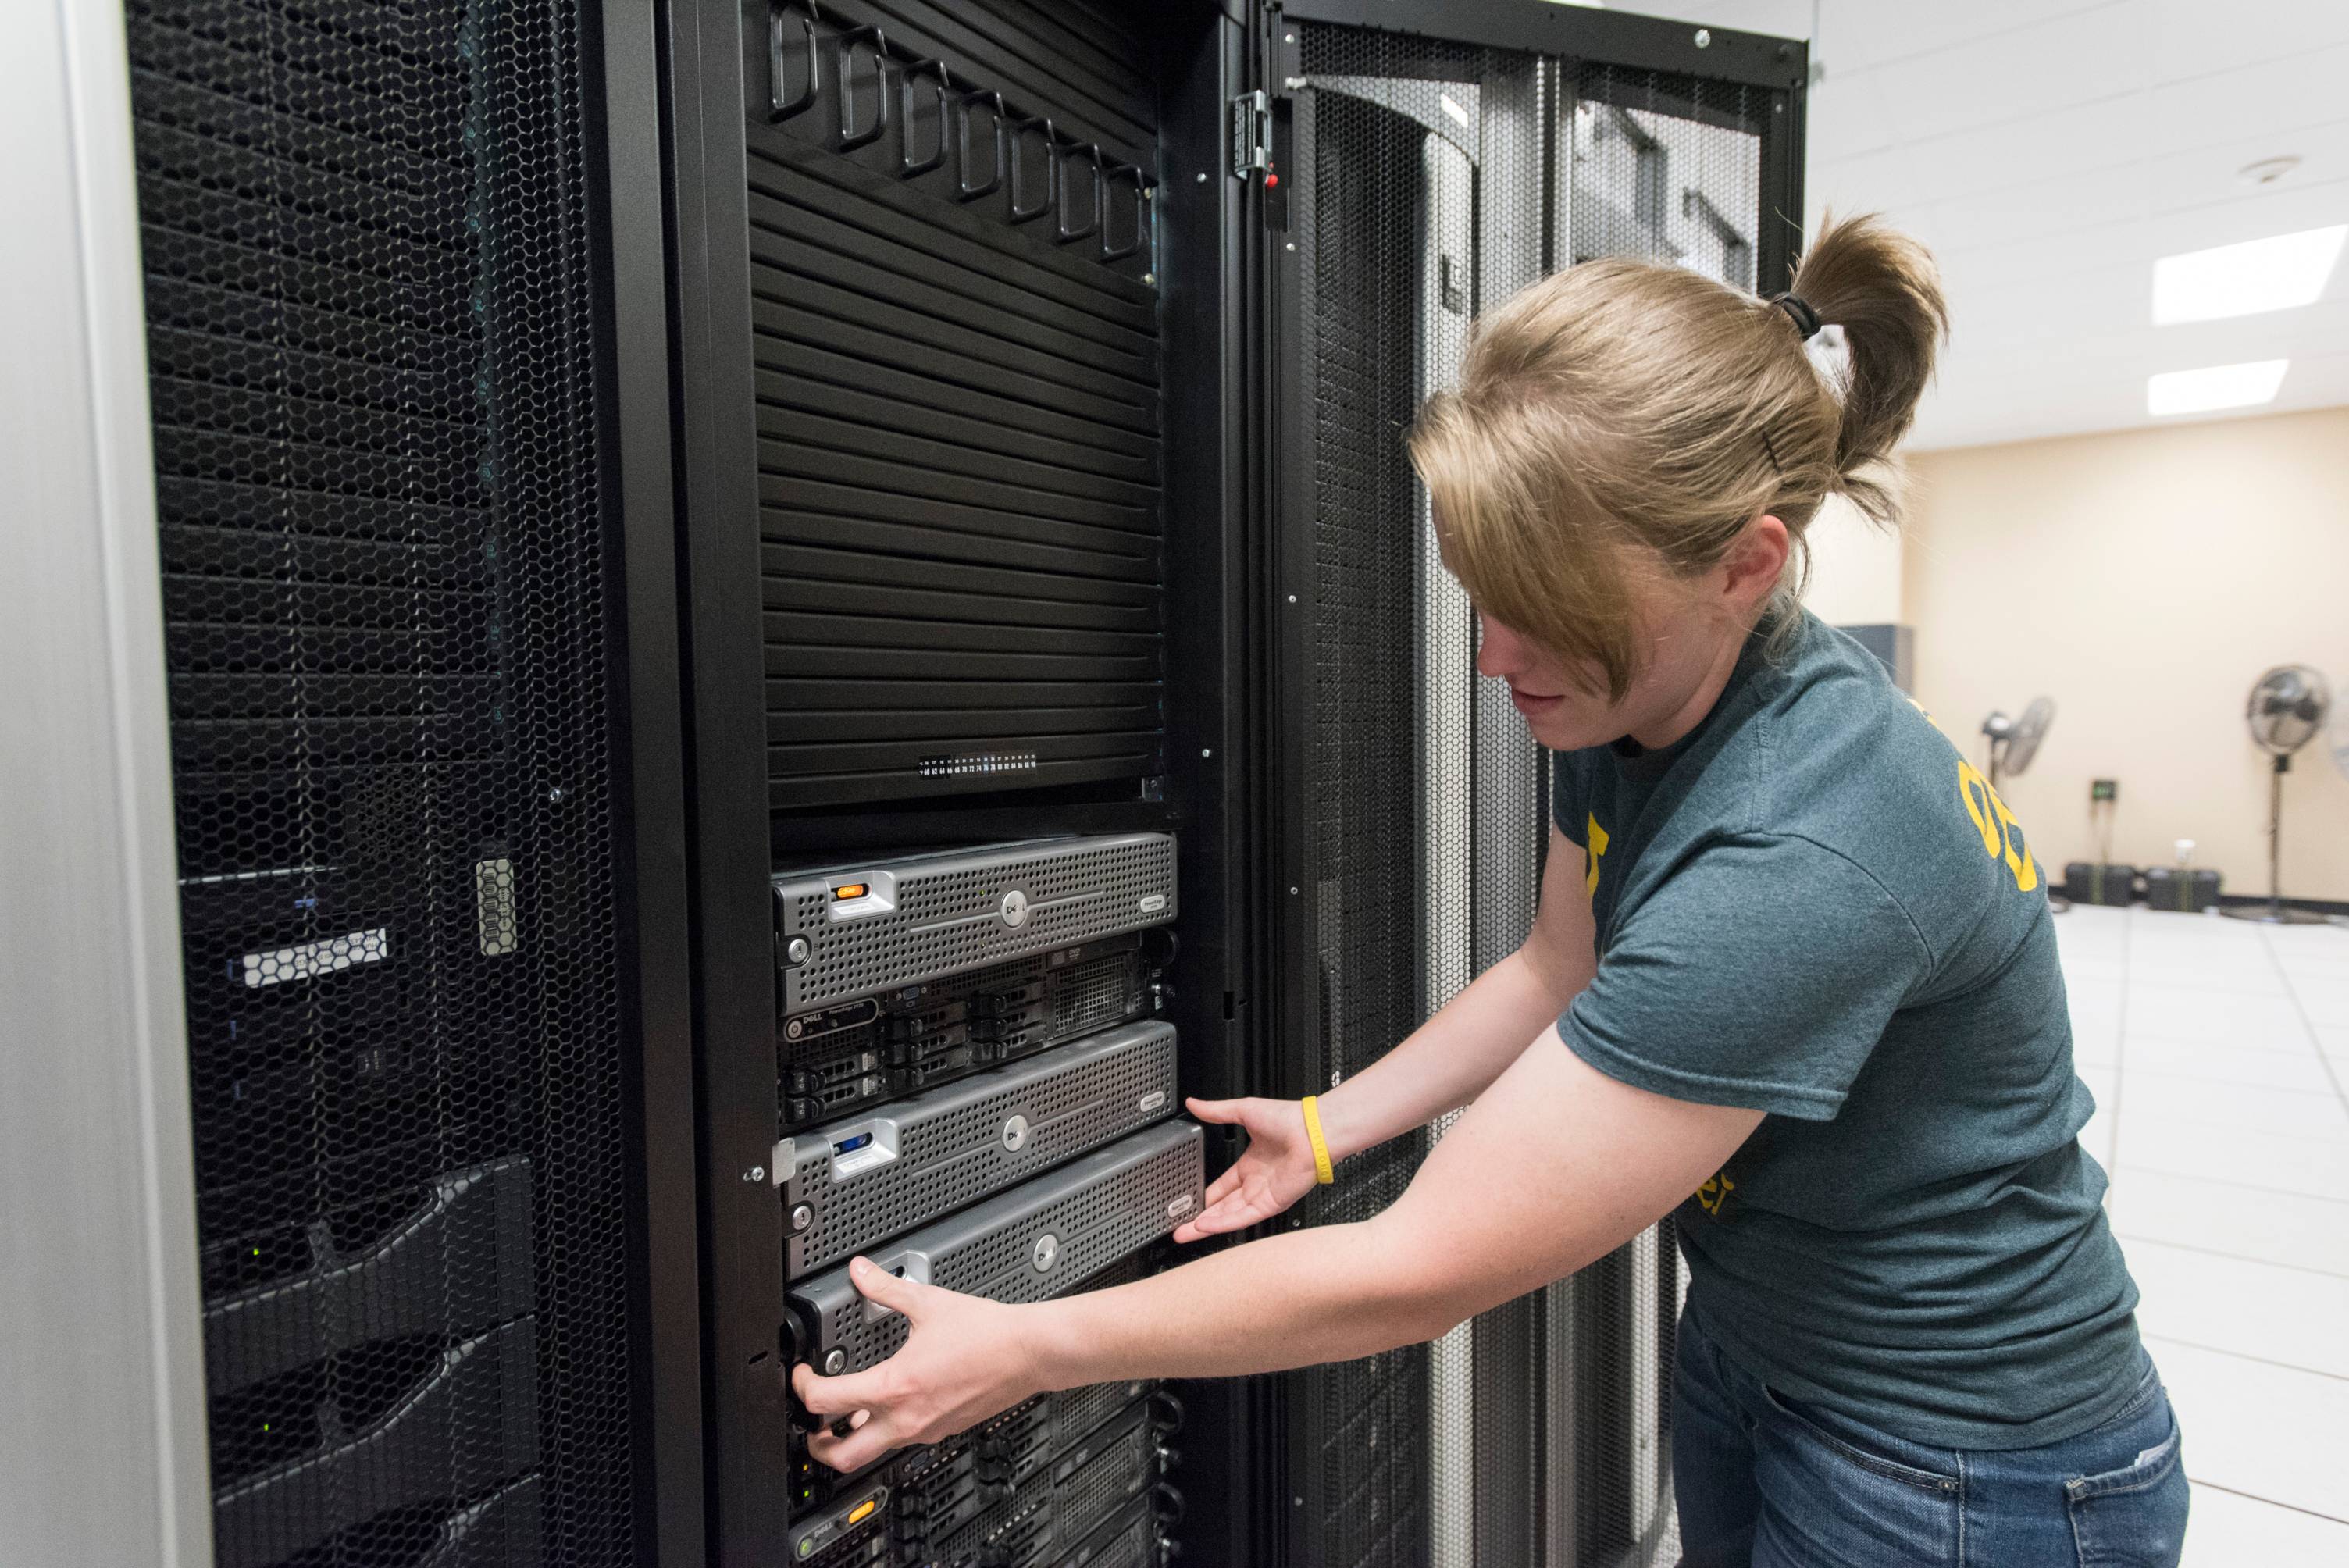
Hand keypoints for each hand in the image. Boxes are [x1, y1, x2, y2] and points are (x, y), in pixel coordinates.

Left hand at [791, 1257, 1045, 1472]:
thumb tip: (861, 1272)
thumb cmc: (987, 1333)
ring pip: (874, 1453)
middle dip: (818, 1445)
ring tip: (846, 1417)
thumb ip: (886, 1288)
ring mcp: (925, 1429)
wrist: (1029, 1352)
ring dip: (853, 1440)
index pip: (826, 1402)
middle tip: (811, 1426)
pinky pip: (904, 1440)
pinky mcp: (943, 1430)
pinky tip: (892, 1404)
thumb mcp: (927, 1303)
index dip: (802, 1389)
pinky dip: (886, 1430)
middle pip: (844, 1457)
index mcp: (894, 1387)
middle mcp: (906, 1418)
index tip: (803, 1376)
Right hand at [1171, 1096, 1320, 1242]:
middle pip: (1221, 1206)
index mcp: (1250, 1164)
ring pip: (1228, 1216)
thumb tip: (1194, 1104)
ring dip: (1206, 1226)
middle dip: (1199, 1217)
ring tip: (1184, 1233)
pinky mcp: (1270, 1204)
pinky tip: (1204, 1226)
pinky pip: (1242, 1217)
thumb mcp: (1243, 1111)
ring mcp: (1262, 1195)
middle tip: (1179, 1225)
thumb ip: (1216, 1111)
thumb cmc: (1288, 1118)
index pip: (1221, 1186)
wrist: (1312, 1130)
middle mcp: (1255, 1182)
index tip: (1187, 1201)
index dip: (1204, 1196)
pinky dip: (1223, 1223)